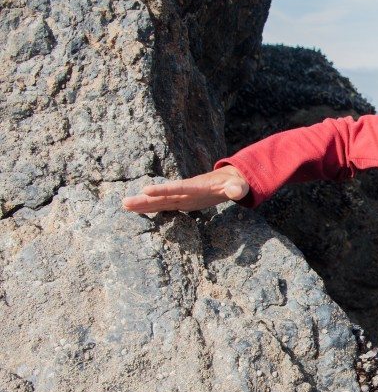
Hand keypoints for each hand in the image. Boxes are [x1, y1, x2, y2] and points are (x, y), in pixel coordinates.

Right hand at [122, 165, 249, 212]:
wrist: (231, 180)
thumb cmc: (236, 184)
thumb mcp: (239, 187)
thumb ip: (237, 189)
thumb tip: (237, 191)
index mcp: (198, 186)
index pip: (178, 188)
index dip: (163, 189)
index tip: (146, 190)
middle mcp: (186, 190)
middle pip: (163, 195)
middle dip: (145, 199)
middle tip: (125, 202)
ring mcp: (183, 196)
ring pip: (161, 201)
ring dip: (144, 204)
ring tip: (124, 205)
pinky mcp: (183, 201)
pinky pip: (165, 206)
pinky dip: (152, 208)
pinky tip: (137, 210)